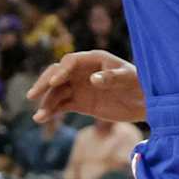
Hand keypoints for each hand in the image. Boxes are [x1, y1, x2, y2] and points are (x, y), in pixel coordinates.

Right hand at [30, 51, 145, 122]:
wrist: (146, 103)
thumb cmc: (140, 85)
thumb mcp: (129, 80)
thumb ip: (112, 78)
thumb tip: (93, 79)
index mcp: (93, 60)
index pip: (70, 62)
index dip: (61, 71)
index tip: (54, 83)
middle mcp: (81, 71)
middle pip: (56, 74)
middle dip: (44, 84)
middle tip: (32, 95)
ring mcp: (79, 87)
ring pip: (56, 92)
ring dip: (46, 102)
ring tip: (38, 116)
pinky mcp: (80, 103)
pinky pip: (61, 105)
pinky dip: (51, 110)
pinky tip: (41, 118)